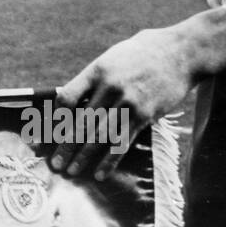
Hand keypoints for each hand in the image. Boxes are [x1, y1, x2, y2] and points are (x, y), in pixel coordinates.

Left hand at [50, 26, 195, 180]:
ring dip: (84, 156)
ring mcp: (127, 102)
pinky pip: (123, 142)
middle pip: (81, 122)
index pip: (67, 99)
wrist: (179, 52)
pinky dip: (110, 161)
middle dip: (65, 145)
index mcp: (96, 71)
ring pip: (100, 136)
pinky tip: (100, 174)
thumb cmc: (139, 55)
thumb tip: (70, 103)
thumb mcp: (110, 59)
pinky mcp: (145, 115)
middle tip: (55, 163)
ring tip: (72, 171)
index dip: (55, 119)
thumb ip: (92, 81)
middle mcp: (109, 87)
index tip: (46, 133)